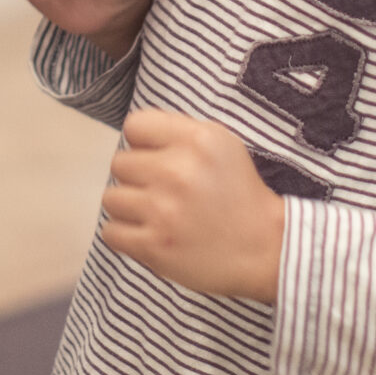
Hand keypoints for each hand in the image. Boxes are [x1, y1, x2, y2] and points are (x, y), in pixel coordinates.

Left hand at [100, 110, 282, 302]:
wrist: (264, 248)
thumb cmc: (239, 193)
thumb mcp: (222, 145)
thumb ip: (180, 132)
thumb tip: (136, 133)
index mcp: (196, 140)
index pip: (135, 126)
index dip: (144, 143)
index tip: (158, 158)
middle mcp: (177, 171)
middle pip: (119, 163)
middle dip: (137, 177)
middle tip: (162, 191)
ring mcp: (163, 210)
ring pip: (111, 198)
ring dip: (129, 208)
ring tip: (154, 215)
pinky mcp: (154, 246)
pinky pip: (111, 233)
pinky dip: (125, 236)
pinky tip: (149, 234)